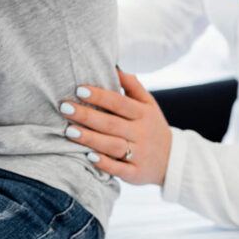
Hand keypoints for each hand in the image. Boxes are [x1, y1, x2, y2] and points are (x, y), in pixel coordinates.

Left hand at [60, 69, 171, 185]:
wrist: (174, 161)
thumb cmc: (152, 126)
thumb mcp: (149, 104)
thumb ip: (132, 85)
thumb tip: (114, 65)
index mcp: (143, 114)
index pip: (119, 103)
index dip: (99, 96)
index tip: (79, 89)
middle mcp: (142, 133)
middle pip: (111, 124)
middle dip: (87, 115)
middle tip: (65, 107)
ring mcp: (139, 154)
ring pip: (112, 146)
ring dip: (90, 139)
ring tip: (69, 131)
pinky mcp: (136, 174)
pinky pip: (119, 169)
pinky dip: (105, 164)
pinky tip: (88, 156)